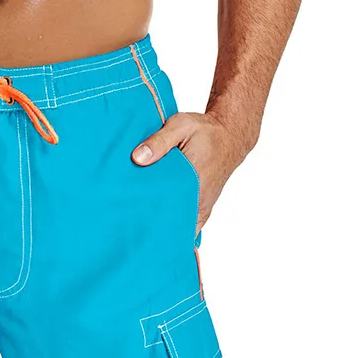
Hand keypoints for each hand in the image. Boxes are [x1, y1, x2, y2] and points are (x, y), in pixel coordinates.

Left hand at [131, 112, 248, 233]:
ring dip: (160, 229)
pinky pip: (188, 227)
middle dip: (149, 226)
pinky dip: (173, 230)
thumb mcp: (181, 126)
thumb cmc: (205, 132)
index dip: (147, 218)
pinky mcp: (202, 210)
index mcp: (192, 181)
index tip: (129, 220)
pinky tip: (156, 232)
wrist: (230, 137)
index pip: (166, 209)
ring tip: (137, 228)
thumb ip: (158, 141)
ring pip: (178, 228)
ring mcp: (201, 208)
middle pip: (169, 224)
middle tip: (127, 224)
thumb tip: (137, 158)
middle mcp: (198, 200)